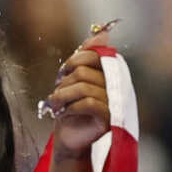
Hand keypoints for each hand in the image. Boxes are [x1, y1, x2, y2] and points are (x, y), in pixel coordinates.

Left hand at [43, 44, 111, 158]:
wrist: (68, 138)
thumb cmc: (69, 109)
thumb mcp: (72, 80)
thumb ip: (85, 57)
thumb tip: (103, 32)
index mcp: (108, 74)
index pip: (95, 55)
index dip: (76, 59)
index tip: (64, 72)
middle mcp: (114, 86)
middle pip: (84, 71)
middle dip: (64, 82)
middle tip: (57, 95)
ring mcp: (113, 103)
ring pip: (83, 87)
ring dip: (62, 96)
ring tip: (57, 105)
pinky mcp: (108, 118)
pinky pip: (88, 103)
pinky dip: (71, 107)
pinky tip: (65, 114)